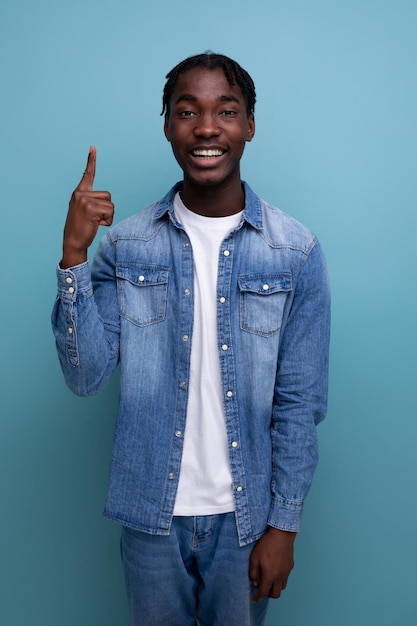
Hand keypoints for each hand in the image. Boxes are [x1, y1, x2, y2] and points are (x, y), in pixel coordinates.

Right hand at [61, 146, 113, 267]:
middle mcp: (80, 194)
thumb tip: (105, 201)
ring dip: (107, 215)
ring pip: (110, 204)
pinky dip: (107, 220)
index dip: (91, 160)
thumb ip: (91, 202)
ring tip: (94, 222)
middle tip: (94, 219)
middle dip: (106, 209)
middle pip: (108, 196)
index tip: (93, 147)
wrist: (73, 241)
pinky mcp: (90, 208)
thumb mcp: (84, 211)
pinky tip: (96, 224)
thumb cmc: (81, 228)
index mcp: (79, 193)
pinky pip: (110, 212)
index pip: (87, 174)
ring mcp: (84, 200)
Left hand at [249, 527, 295, 601]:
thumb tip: (254, 582)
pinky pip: (286, 578)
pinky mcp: (290, 566)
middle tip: (262, 590)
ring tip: (269, 581)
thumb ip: (253, 572)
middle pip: (275, 594)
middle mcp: (279, 577)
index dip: (257, 597)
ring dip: (275, 587)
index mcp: (270, 576)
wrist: (281, 534)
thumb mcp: (254, 557)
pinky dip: (280, 579)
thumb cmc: (266, 545)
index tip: (254, 598)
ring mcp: (286, 572)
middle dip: (267, 595)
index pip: (263, 592)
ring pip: (282, 587)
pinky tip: (275, 571)